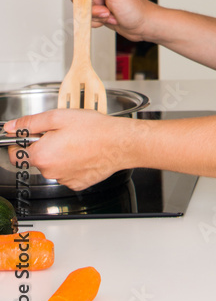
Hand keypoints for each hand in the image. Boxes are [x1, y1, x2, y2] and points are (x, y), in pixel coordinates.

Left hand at [4, 110, 134, 191]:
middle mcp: (50, 171)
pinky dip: (72, 164)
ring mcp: (64, 179)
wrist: (119, 143)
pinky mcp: (77, 183)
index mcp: (41, 154)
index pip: (15, 154)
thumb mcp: (58, 117)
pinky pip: (68, 173)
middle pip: (37, 158)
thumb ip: (31, 122)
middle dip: (45, 146)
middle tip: (63, 132)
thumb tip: (12, 127)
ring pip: (54, 166)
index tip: (31, 135)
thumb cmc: (93, 129)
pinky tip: (84, 152)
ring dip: (59, 155)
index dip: (20, 142)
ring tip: (77, 141)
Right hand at [62, 0, 154, 42]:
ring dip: (95, 14)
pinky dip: (96, 21)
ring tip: (110, 14)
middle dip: (88, 5)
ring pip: (81, 7)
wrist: (144, 25)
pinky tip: (110, 19)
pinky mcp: (98, 10)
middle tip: (104, 7)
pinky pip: (86, 17)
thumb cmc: (135, 7)